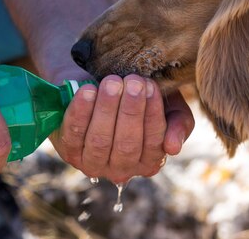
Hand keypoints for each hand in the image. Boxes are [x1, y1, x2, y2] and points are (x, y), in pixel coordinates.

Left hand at [50, 74, 194, 182]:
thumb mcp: (168, 105)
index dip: (153, 115)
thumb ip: (179, 122)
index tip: (150, 86)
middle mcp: (122, 169)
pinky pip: (74, 134)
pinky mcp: (70, 152)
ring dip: (106, 110)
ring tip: (112, 82)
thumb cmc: (138, 96)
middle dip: (130, 111)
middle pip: (126, 145)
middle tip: (133, 81)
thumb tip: (173, 147)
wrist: (100, 80)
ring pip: (100, 141)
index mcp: (149, 161)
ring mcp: (93, 163)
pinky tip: (88, 90)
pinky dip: (81, 112)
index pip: (154, 144)